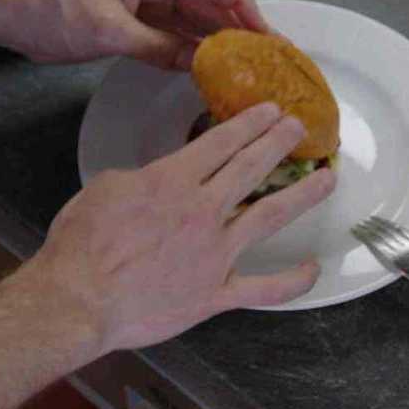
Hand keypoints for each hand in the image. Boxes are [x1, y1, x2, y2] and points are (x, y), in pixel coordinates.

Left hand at [0, 0, 267, 69]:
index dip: (241, 3)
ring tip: (245, 63)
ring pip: (190, 17)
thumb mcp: (110, 31)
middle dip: (235, 23)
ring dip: (215, 38)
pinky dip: (189, 48)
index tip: (262, 30)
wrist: (9, 13)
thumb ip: (159, 47)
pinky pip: (170, 32)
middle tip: (264, 53)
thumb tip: (199, 62)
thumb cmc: (54, 9)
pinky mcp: (132, 18)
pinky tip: (208, 66)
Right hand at [21, 103, 334, 352]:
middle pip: (251, 168)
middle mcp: (202, 212)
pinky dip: (292, 280)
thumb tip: (154, 181)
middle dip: (280, 143)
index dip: (249, 123)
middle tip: (301, 128)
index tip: (270, 111)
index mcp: (173, 182)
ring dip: (302, 195)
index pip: (221, 142)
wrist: (81, 298)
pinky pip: (263, 288)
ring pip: (269, 216)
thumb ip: (140, 179)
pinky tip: (312, 268)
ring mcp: (215, 254)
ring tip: (328, 179)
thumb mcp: (104, 189)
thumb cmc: (82, 245)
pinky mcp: (215, 293)